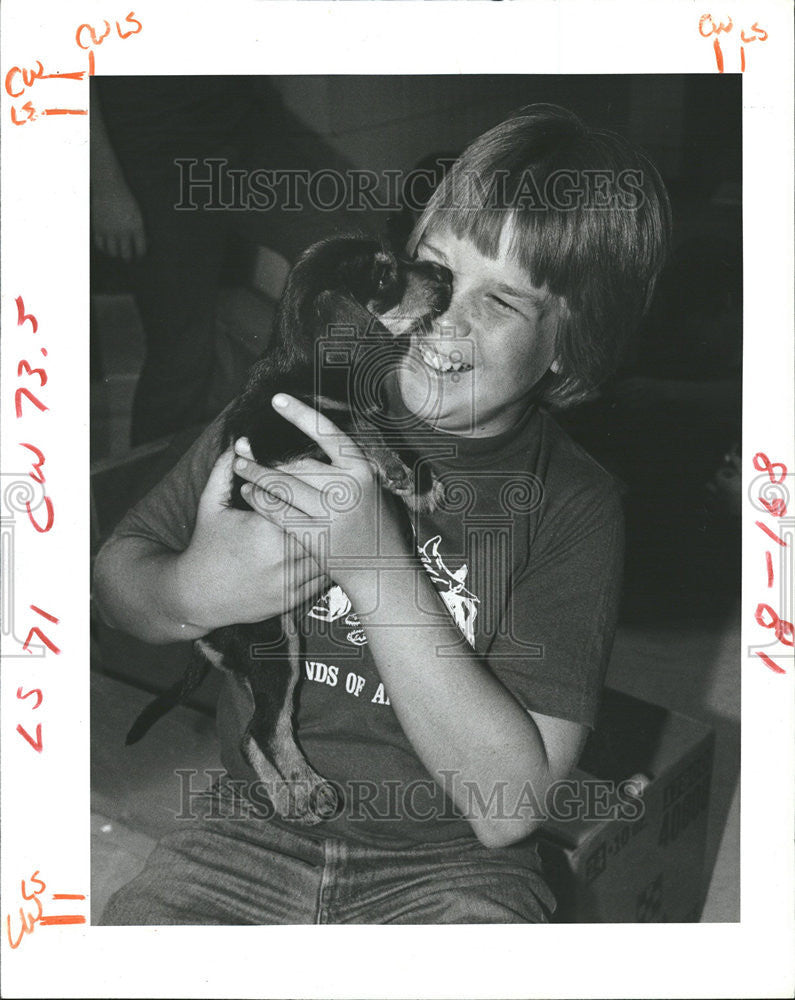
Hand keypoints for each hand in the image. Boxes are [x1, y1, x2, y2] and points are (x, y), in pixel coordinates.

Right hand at [91, 173, 146, 261]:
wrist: (108, 187)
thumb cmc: (126, 200)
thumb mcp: (138, 214)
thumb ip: (140, 230)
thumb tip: (145, 243)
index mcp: (136, 227)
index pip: (140, 250)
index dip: (140, 256)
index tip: (139, 256)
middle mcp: (123, 231)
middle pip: (126, 255)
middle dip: (128, 258)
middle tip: (128, 258)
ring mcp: (109, 231)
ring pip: (113, 252)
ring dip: (116, 254)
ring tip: (117, 252)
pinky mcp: (98, 228)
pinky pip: (101, 245)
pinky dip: (104, 249)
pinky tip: (107, 247)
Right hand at [174, 448, 328, 629]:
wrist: (197, 595)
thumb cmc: (206, 544)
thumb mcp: (211, 504)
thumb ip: (225, 471)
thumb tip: (242, 441)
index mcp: (263, 529)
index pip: (300, 501)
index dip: (313, 490)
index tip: (320, 482)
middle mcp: (279, 557)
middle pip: (320, 527)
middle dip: (331, 514)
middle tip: (342, 501)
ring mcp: (288, 581)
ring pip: (328, 554)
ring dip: (337, 540)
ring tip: (345, 523)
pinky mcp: (292, 599)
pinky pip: (324, 579)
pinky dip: (332, 564)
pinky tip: (336, 550)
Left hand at [232, 394, 411, 595]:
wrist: (383, 571)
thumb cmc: (378, 526)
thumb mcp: (374, 489)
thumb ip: (350, 467)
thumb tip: (317, 440)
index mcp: (362, 470)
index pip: (327, 434)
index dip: (300, 414)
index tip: (276, 400)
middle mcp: (346, 489)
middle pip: (297, 463)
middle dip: (266, 454)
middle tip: (244, 444)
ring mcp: (330, 514)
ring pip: (282, 486)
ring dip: (255, 474)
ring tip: (240, 464)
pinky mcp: (314, 537)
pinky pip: (278, 513)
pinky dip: (259, 500)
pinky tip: (246, 492)